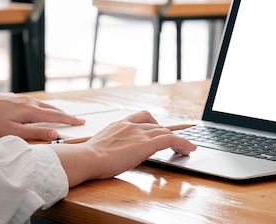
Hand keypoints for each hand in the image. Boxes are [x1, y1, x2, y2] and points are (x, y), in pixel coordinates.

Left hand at [0, 91, 84, 140]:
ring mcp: (24, 99)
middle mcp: (31, 103)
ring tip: (63, 115)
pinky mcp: (17, 98)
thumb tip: (55, 133)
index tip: (81, 122)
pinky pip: (37, 103)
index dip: (69, 120)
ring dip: (56, 111)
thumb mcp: (13, 131)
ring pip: (45, 105)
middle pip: (53, 109)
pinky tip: (42, 110)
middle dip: (66, 115)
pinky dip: (46, 107)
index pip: (56, 116)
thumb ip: (35, 133)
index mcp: (31, 112)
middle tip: (77, 119)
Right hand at [51, 110, 196, 186]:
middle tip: (176, 143)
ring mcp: (139, 133)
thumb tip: (108, 155)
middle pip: (157, 126)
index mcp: (119, 124)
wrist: (86, 158)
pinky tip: (189, 149)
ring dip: (179, 140)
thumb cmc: (87, 158)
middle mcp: (131, 125)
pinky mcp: (146, 144)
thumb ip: (109, 146)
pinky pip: (170, 140)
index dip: (154, 124)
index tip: (159, 130)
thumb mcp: (99, 147)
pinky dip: (182, 143)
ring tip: (187, 148)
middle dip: (168, 134)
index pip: (142, 118)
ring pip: (166, 132)